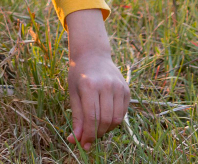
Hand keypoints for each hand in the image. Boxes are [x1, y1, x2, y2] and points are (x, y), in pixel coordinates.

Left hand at [65, 10, 129, 150]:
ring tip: (96, 128)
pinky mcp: (126, 90)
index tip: (83, 144)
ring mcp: (118, 87)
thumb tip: (75, 140)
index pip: (91, 117)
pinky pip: (122, 113)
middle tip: (88, 139)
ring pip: (116, 119)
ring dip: (106, 129)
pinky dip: (114, 121)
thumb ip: (76, 117)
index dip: (87, 134)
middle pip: (105, 120)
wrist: (93, 54)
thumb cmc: (79, 74)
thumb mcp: (73, 92)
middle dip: (96, 133)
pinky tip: (105, 118)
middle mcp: (106, 85)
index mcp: (89, 85)